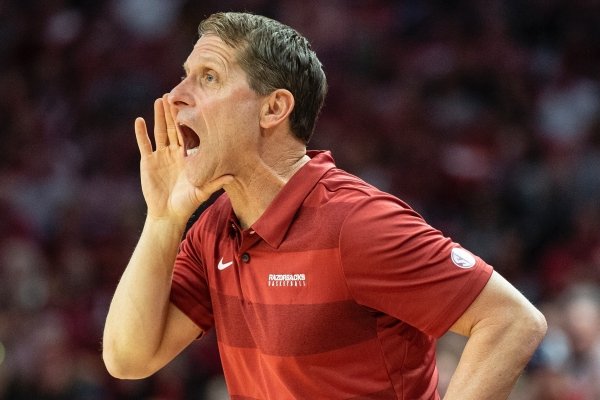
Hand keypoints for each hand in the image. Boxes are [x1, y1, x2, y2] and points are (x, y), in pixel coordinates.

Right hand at [134, 94, 232, 222]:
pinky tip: (139, 120)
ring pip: (159, 132)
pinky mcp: (147, 161)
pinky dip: (141, 133)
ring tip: (159, 101)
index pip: (188, 134)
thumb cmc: (187, 203)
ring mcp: (160, 156)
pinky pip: (144, 144)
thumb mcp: (203, 191)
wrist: (168, 214)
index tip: (192, 105)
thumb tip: (233, 176)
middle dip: (173, 112)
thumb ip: (216, 182)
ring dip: (158, 117)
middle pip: (173, 128)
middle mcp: (174, 153)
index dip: (189, 120)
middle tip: (174, 95)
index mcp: (188, 156)